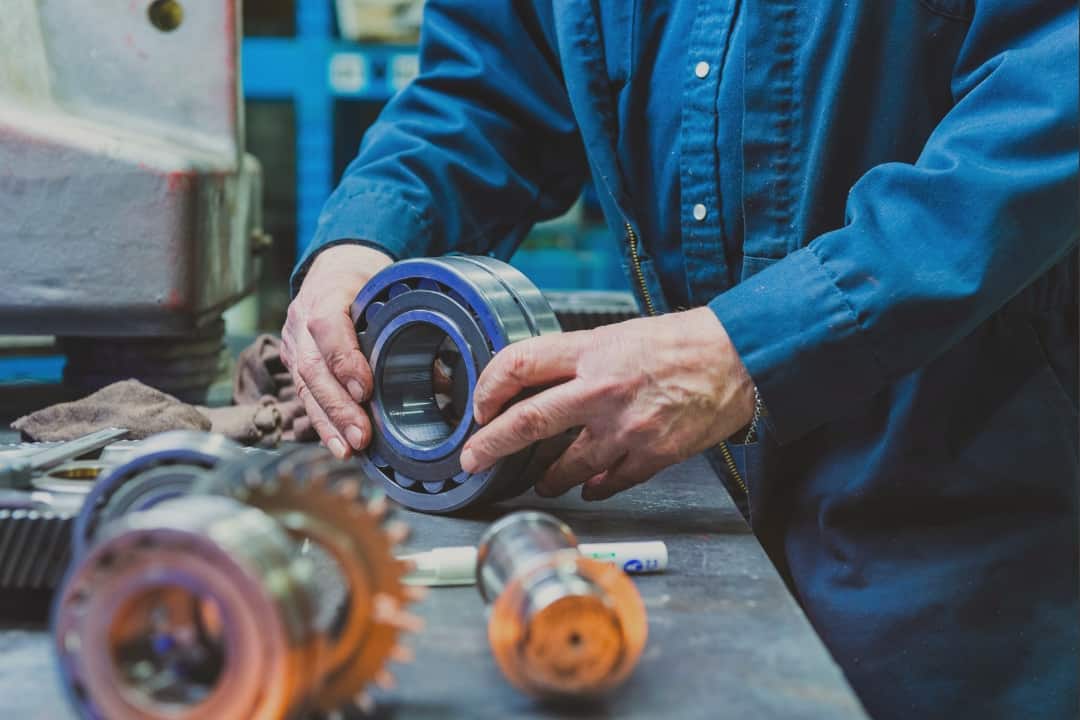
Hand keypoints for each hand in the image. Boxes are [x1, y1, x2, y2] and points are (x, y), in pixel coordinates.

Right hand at [281, 244, 392, 457]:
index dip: (344, 359)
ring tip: (349, 449)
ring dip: (329, 423)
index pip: (327, 326)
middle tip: (362, 435)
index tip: (364, 390)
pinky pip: (303, 396)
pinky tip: (339, 446)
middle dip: (339, 407)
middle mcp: (302, 319)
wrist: (333, 269)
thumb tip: (444, 381)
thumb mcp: (389, 292)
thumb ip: (411, 331)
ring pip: (304, 387)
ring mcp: (293, 341)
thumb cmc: (366, 283)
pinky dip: (322, 423)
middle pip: (313, 368)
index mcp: (328, 293)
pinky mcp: (291, 361)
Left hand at [459, 307, 755, 499]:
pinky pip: (608, 482)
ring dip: (547, 479)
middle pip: (527, 423)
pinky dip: (593, 487)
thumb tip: (537, 388)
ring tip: (541, 481)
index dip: (488, 388)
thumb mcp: (618, 335)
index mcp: (591, 351)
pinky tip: (588, 486)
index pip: (518, 365)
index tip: (479, 407)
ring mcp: (627, 427)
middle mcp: (602, 390)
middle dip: (490, 446)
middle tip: (473, 459)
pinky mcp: (652, 455)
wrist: (738, 357)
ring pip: (565, 467)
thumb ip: (576, 362)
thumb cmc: (681, 343)